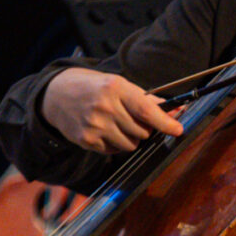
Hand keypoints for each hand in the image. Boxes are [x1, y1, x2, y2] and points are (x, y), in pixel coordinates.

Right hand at [40, 67, 183, 152]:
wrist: (57, 95)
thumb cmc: (95, 88)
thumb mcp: (119, 84)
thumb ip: (146, 99)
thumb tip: (175, 110)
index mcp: (116, 88)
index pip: (147, 111)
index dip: (165, 123)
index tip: (178, 129)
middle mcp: (105, 107)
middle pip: (142, 132)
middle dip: (145, 129)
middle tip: (135, 120)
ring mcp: (95, 125)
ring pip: (131, 145)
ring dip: (131, 138)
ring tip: (118, 124)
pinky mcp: (86, 140)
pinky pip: (114, 151)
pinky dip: (115, 144)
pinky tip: (105, 130)